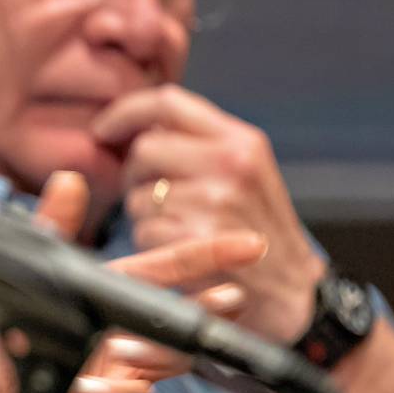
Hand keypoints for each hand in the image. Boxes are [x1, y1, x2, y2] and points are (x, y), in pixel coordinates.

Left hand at [0, 171, 265, 392]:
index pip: (162, 270)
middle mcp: (121, 330)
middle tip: (230, 296)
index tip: (248, 244)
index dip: (204, 256)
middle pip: (177, 314)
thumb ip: (48, 233)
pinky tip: (88, 388)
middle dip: (208, 305)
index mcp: (103, 295)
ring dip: (153, 352)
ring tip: (123, 349)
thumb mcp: (11, 285)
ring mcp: (124, 370)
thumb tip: (68, 179)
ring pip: (166, 358)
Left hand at [91, 84, 326, 343]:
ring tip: (180, 225)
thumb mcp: (245, 170)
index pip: (168, 103)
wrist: (289, 289)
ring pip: (139, 195)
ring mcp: (214, 202)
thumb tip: (137, 126)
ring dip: (145, 213)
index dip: (125, 113)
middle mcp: (230, 164)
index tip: (103, 130)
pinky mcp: (196, 240)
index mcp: (241, 140)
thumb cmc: (257, 227)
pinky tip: (180, 248)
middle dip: (136, 174)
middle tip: (156, 195)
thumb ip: (199, 143)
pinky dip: (151, 242)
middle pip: (145, 149)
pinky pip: (143, 231)